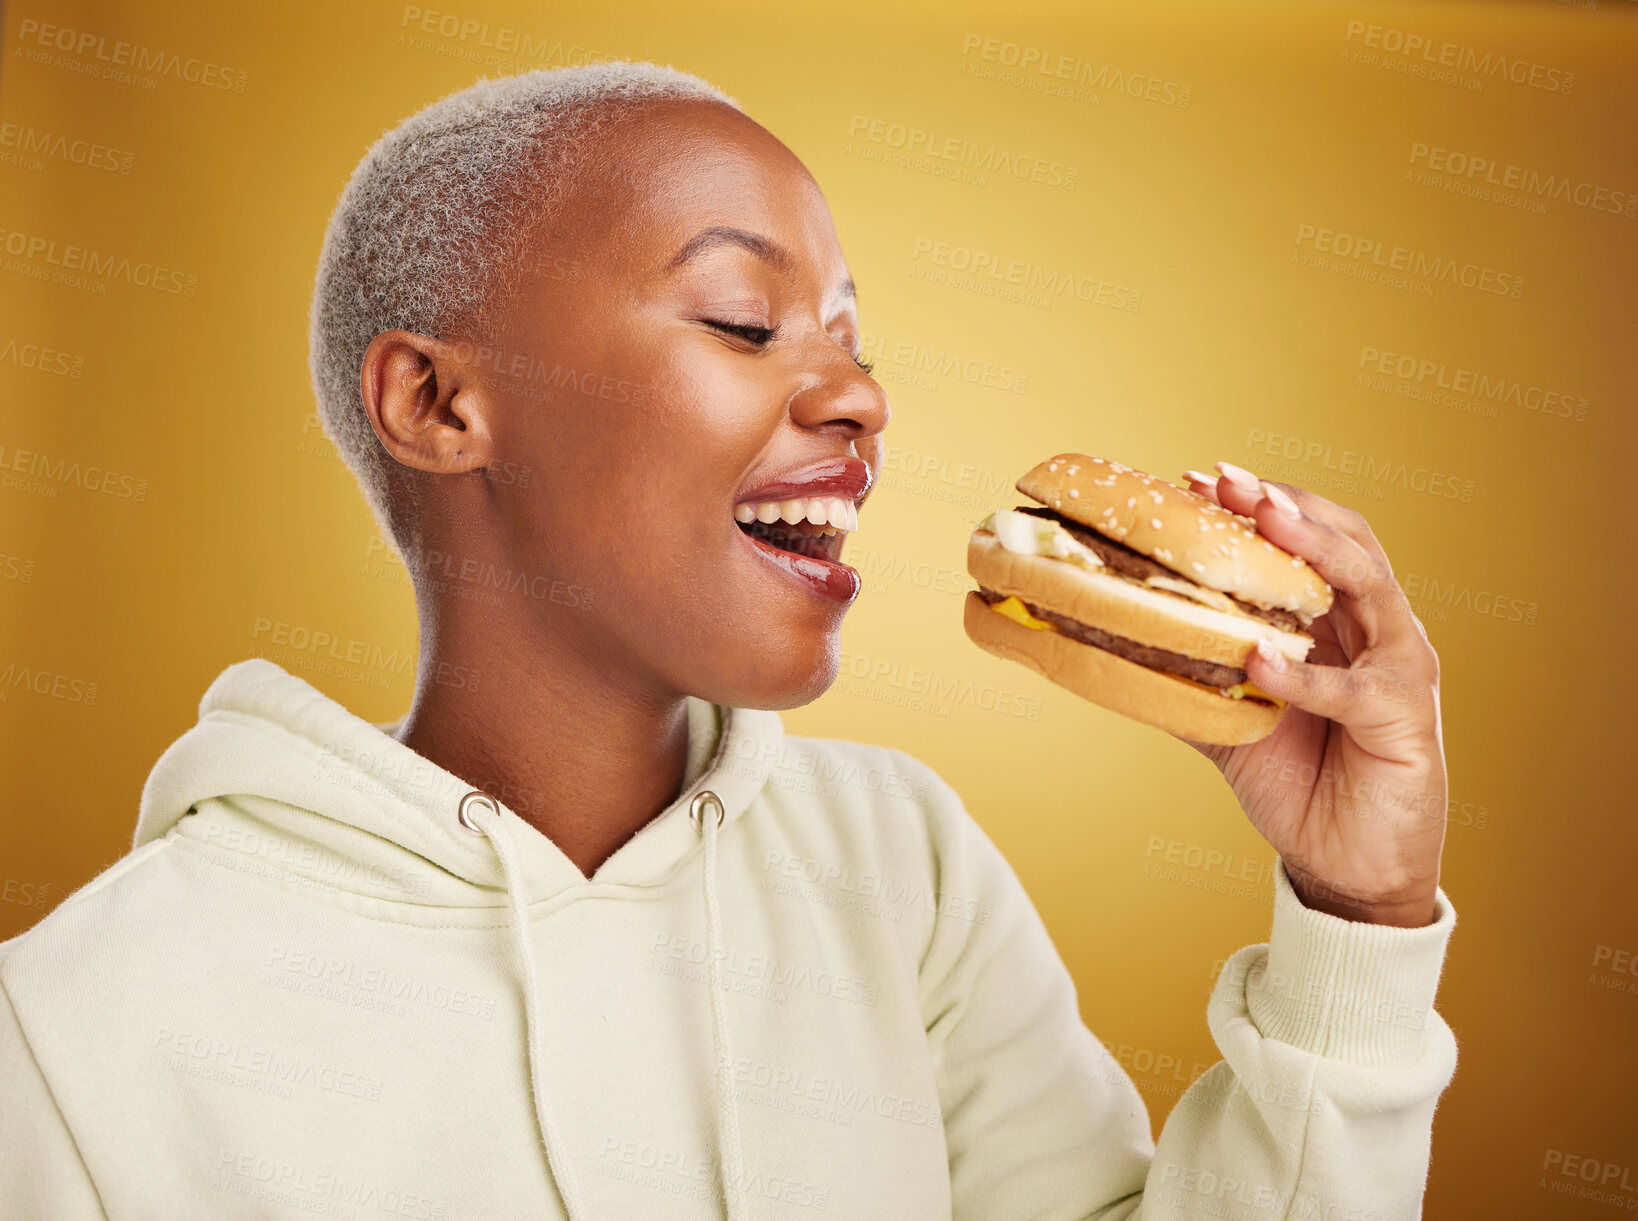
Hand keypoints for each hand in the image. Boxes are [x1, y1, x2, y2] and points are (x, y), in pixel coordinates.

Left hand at [1175, 462, 1446, 926]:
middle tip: (1228, 482)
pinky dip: (1304, 671)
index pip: (1310, 540)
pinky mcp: (1404, 719)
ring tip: (1262, 523)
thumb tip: (1111, 646)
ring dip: (1313, 550)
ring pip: (1368, 587)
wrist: (1346, 867)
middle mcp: (1379, 631)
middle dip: (1287, 505)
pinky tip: (1257, 658)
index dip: (1260, 504)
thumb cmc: (1300, 784)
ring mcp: (1400, 668)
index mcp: (1341, 620)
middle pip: (1347, 541)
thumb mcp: (1232, 720)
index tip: (1196, 480)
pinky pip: (1351, 687)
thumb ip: (1189, 679)